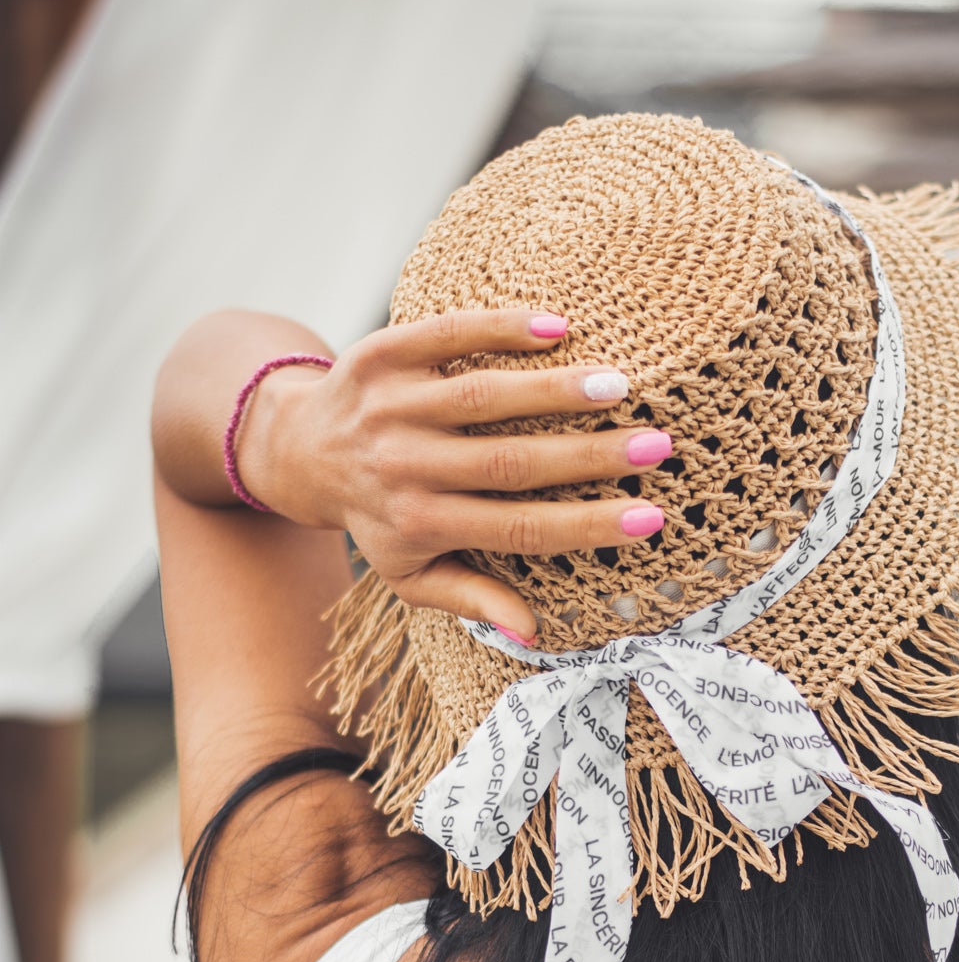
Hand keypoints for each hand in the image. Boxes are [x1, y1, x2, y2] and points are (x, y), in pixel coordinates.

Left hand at [234, 308, 670, 638]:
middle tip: (657, 445)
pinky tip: (557, 327)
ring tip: (619, 385)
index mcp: (422, 525)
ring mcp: (391, 406)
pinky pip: (445, 335)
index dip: (587, 526)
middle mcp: (405, 467)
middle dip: (589, 457)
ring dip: (554, 391)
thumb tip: (534, 634)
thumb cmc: (378, 517)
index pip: (519, 529)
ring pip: (482, 396)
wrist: (298, 449)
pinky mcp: (380, 354)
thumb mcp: (412, 574)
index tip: (650, 518)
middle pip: (510, 463)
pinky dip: (498, 328)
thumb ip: (471, 599)